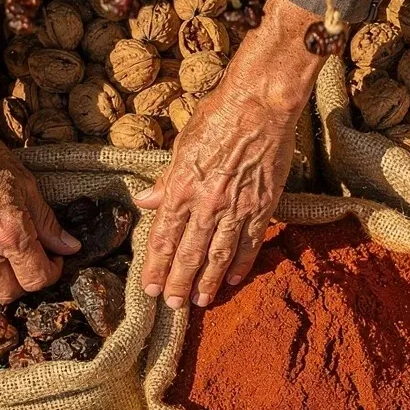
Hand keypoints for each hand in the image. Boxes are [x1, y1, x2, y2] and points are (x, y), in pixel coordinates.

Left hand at [136, 0, 323, 307]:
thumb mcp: (183, 145)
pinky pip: (250, 243)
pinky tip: (233, 279)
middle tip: (172, 305)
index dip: (156, 264)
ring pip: (219, 254)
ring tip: (200, 301)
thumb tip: (146, 203)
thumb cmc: (219, 117)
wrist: (261, 104)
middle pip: (190, 252)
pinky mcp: (263, 206)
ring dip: (208, 281)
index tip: (149, 287)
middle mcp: (207, 202)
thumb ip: (167, 179)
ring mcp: (237, 207)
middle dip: (179, 282)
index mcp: (182, 186)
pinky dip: (241, 263)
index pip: (164, 236)